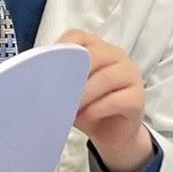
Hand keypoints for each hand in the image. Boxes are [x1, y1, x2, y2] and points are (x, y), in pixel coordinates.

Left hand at [58, 28, 152, 171]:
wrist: (111, 134)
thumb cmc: (88, 106)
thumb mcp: (68, 90)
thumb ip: (58, 79)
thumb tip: (35, 80)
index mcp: (96, 48)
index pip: (78, 37)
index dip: (61, 49)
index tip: (45, 66)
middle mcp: (115, 56)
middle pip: (94, 55)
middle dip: (72, 74)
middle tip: (56, 92)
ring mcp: (130, 75)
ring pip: (107, 77)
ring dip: (84, 94)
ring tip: (69, 108)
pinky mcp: (137, 98)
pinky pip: (118, 100)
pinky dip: (96, 109)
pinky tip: (84, 117)